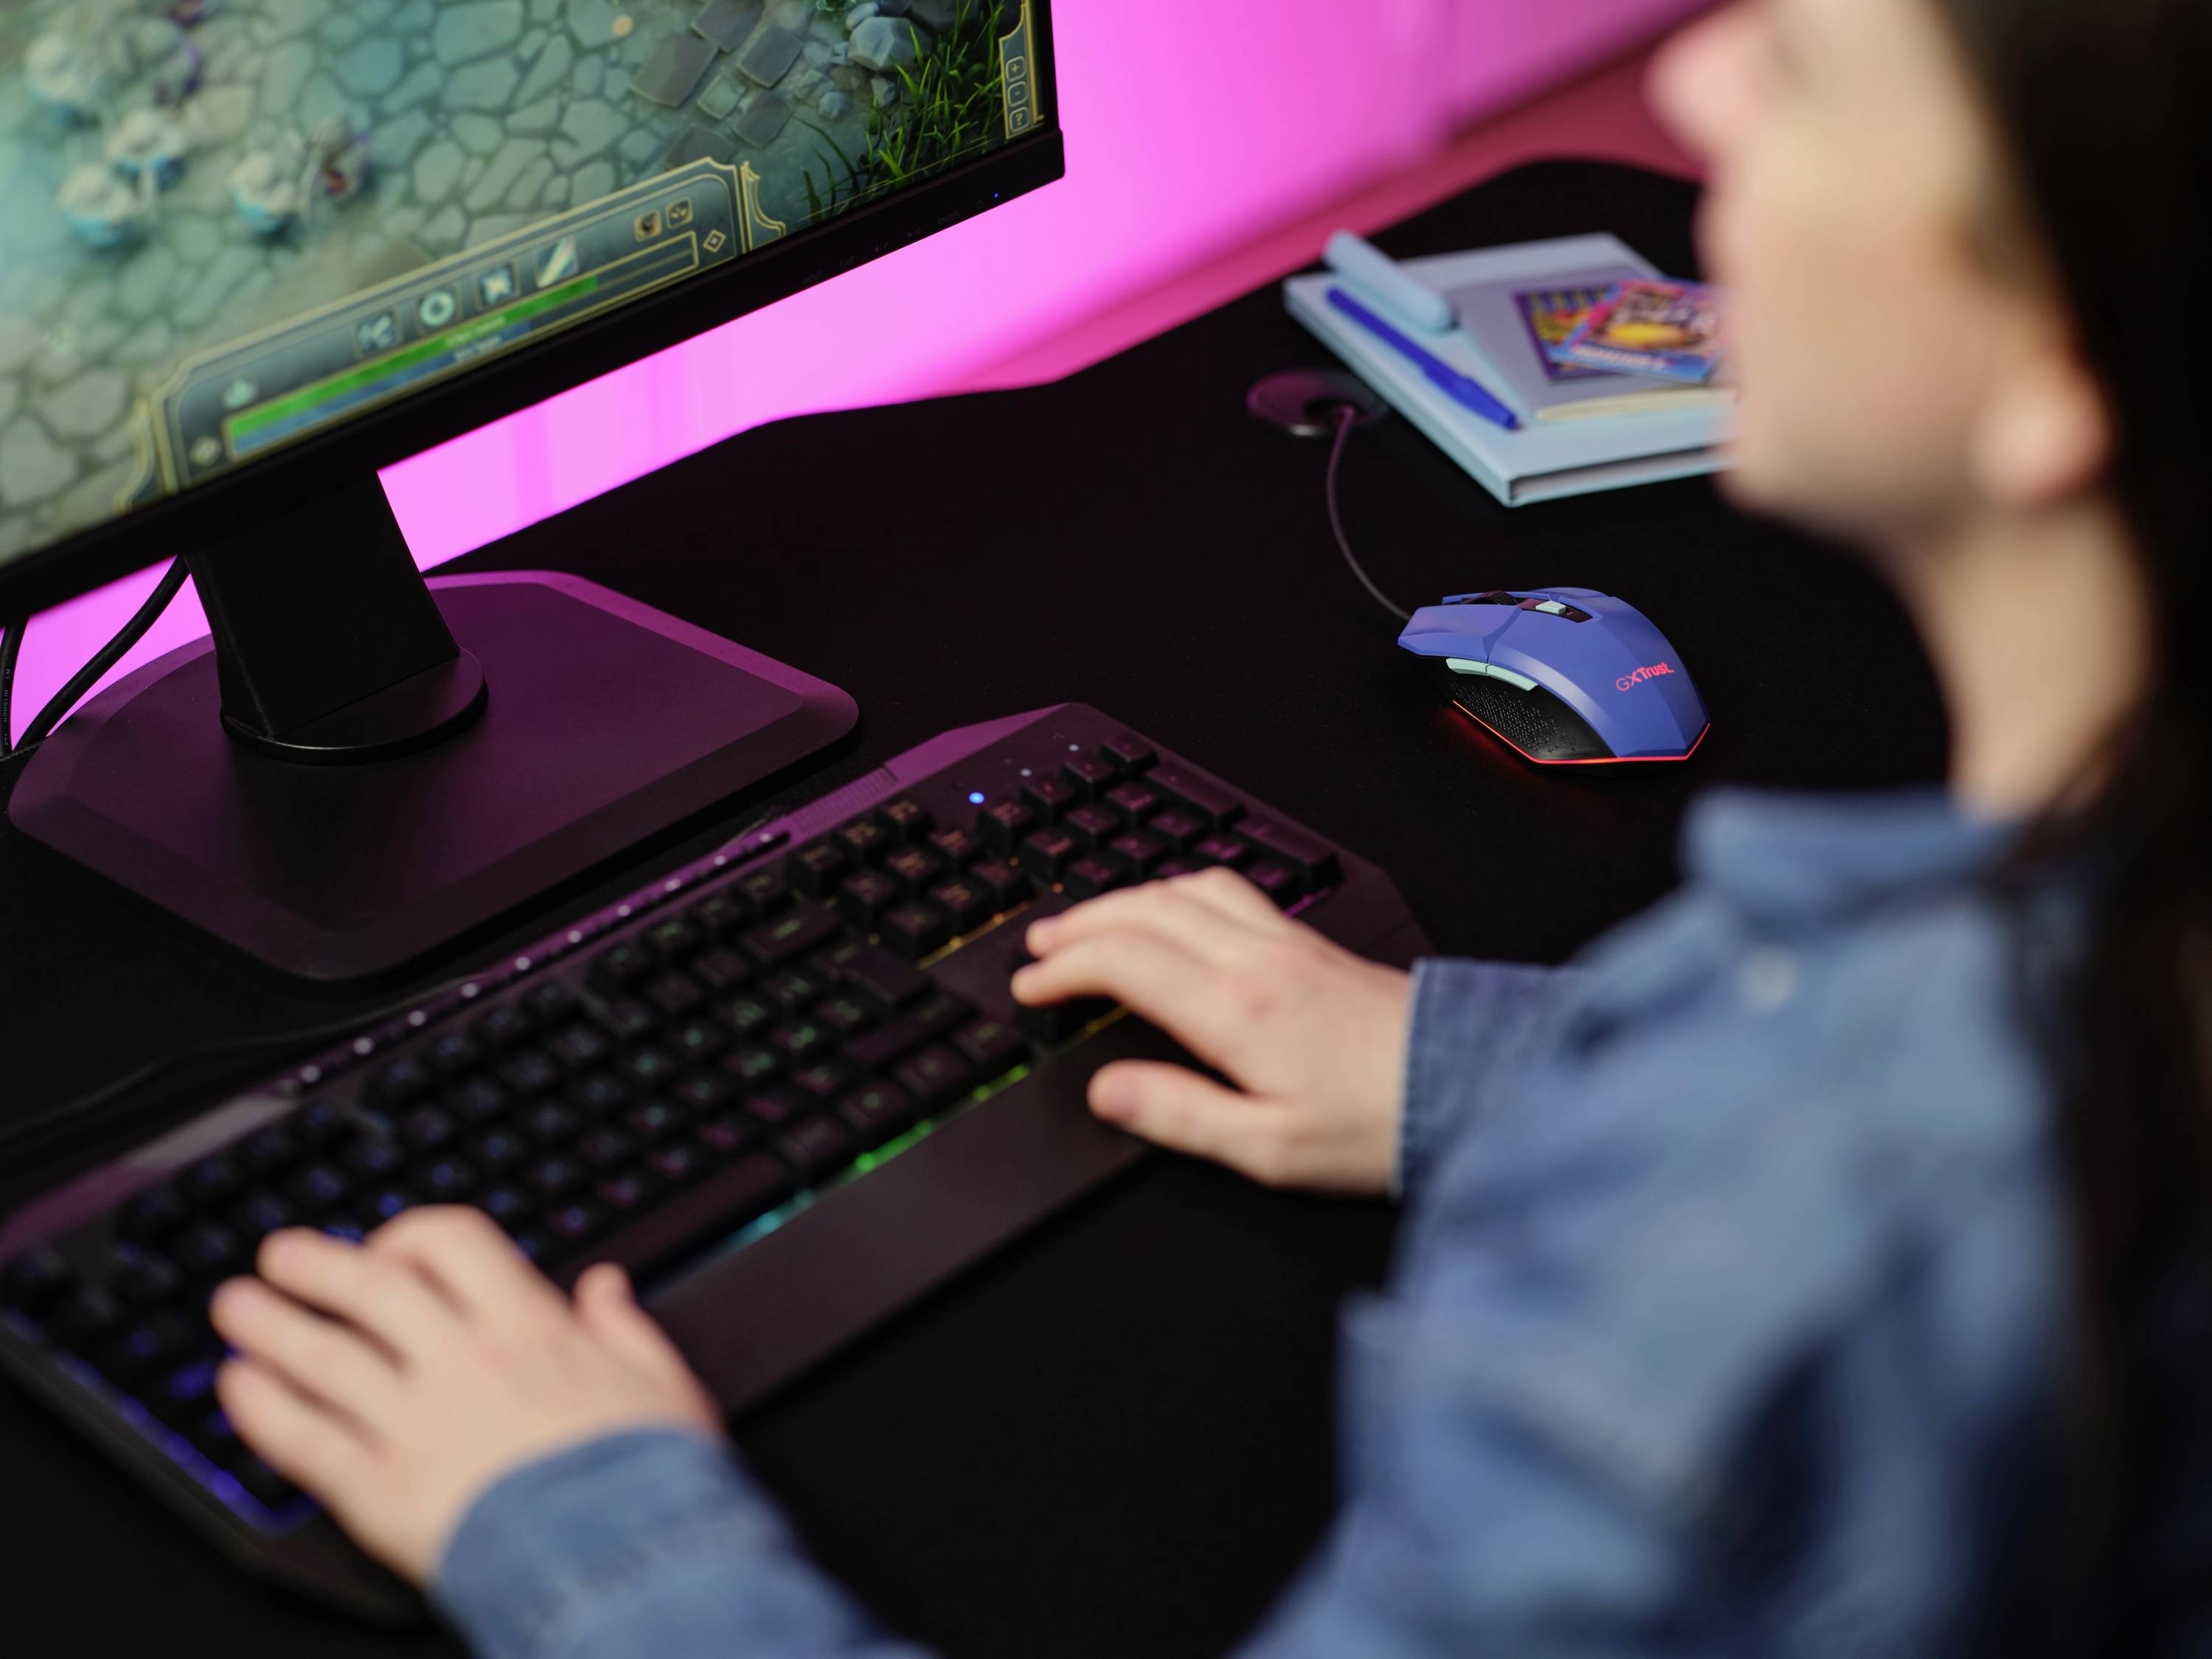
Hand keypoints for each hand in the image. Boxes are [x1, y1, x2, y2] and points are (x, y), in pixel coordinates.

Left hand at [210, 1209, 722, 1584]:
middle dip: (317, 1265)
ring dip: (271, 1326)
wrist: (621, 1561)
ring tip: (236, 1307)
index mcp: (529, 1329)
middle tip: (281, 1254)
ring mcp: (416, 1424)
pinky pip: (307, 1439)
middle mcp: (462, 1363)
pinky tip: (238, 1388)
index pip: (451, 1245)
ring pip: (325, 1357)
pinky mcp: (382, 1493)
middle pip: (370, 1290)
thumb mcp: (662, 1383)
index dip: (408, 1236)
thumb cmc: (647, 1477)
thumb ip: (626, 1328)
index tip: (387, 1247)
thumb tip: (606, 1287)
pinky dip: (265, 1409)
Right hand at [1012, 868, 1412, 1194]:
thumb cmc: (1381, 1126)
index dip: (1065, 970)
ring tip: (1092, 918)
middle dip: (1081, 921)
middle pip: (1147, 910)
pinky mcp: (1317, 944)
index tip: (1031, 988)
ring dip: (1127, 897)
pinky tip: (1178, 907)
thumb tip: (1110, 1091)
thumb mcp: (1271, 1150)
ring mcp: (1290, 943)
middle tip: (1039, 944)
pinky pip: (1230, 891)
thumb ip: (1182, 1115)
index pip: (1125, 962)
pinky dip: (1179, 891)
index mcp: (1237, 1011)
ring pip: (1188, 889)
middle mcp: (1259, 961)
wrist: (1472, 1086)